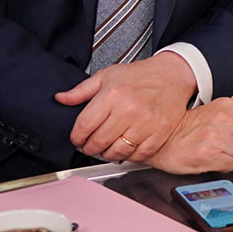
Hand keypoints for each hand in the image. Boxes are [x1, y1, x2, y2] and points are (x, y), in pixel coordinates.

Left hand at [55, 52, 196, 161]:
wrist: (172, 75)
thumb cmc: (140, 75)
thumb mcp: (107, 76)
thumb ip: (82, 90)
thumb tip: (60, 98)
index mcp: (112, 94)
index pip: (84, 125)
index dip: (76, 137)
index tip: (77, 139)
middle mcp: (129, 109)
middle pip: (99, 141)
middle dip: (89, 148)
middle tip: (89, 146)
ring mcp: (146, 123)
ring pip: (117, 151)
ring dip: (107, 154)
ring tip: (105, 149)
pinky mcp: (159, 133)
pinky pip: (138, 155)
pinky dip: (128, 156)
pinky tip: (124, 148)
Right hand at [144, 98, 232, 172]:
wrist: (163, 141)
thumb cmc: (187, 130)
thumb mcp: (214, 113)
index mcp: (227, 106)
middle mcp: (223, 118)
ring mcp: (215, 136)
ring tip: (224, 155)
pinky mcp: (208, 153)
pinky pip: (231, 165)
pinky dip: (225, 167)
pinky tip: (215, 161)